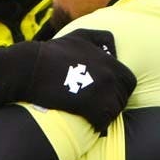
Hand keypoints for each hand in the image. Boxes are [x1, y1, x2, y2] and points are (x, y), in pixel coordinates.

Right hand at [0, 29, 135, 131]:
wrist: (30, 68)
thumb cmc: (53, 52)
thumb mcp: (80, 36)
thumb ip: (101, 39)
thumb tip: (113, 50)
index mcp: (109, 61)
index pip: (129, 80)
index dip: (121, 88)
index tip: (109, 92)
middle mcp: (109, 76)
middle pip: (123, 97)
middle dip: (115, 102)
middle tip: (101, 105)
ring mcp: (100, 92)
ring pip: (115, 110)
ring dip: (106, 114)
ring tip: (93, 114)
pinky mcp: (89, 107)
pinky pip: (103, 122)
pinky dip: (98, 124)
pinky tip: (88, 122)